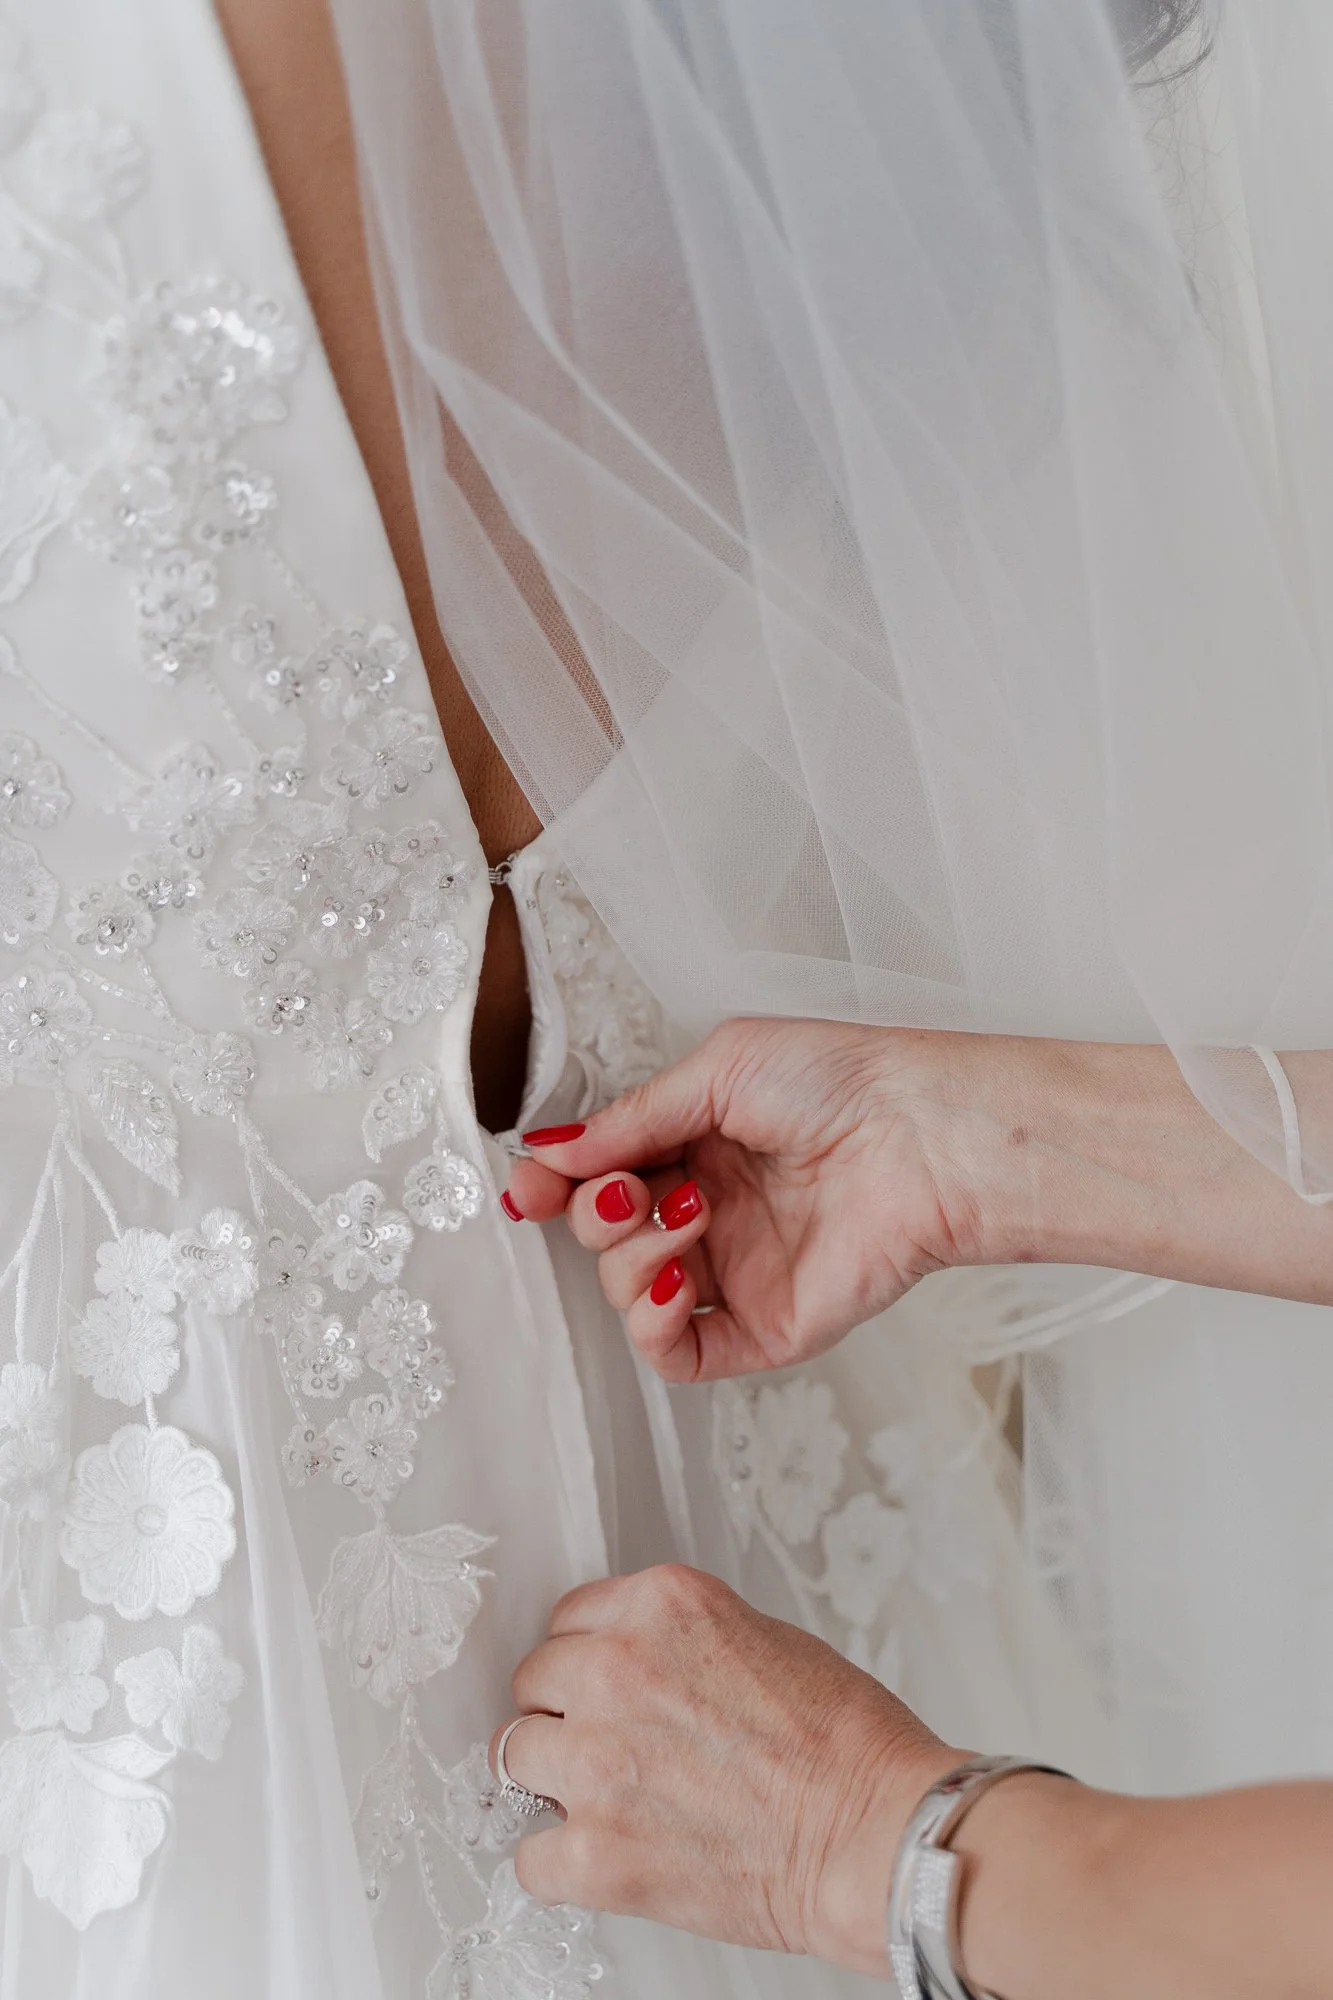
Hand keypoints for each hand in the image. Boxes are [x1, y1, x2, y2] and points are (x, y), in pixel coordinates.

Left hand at [490, 1563, 956, 1974]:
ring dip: (553, 1778)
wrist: (877, 1835)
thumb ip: (680, 1642)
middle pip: (535, 1681)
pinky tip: (601, 1859)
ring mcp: (597, 1760)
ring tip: (604, 1800)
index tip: (602, 1687)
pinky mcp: (596, 1852)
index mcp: (663, 1607)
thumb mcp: (762, 1637)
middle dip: (566, 1712)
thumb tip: (639, 1668)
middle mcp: (618, 1669)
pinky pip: (529, 1856)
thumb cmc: (848, 1746)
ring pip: (515, 1755)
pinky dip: (559, 1864)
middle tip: (609, 1744)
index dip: (589, 1658)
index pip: (571, 1618)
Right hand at [505, 1018, 1016, 1380]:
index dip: (555, 1184)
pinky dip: (654, 1324)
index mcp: (694, 1147)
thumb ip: (633, 1118)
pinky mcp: (762, 1329)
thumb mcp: (719, 1071)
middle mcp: (706, 1213)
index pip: (600, 1178)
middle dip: (597, 1212)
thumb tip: (555, 1153)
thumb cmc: (840, 1083)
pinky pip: (676, 1355)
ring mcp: (733, 1274)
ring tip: (690, 1215)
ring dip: (633, 1257)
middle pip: (602, 1238)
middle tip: (631, 1186)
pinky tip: (682, 1277)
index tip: (529, 1181)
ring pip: (628, 1296)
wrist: (921, 1137)